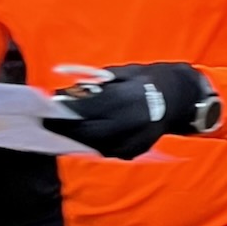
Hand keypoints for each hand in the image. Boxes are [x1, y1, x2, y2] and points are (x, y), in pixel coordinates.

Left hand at [46, 62, 212, 159]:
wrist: (180, 97)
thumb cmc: (147, 80)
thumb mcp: (120, 74)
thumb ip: (95, 86)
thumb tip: (66, 96)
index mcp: (126, 100)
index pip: (87, 111)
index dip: (64, 113)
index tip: (47, 111)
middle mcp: (132, 122)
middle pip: (89, 132)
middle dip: (67, 130)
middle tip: (49, 126)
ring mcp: (137, 139)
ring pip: (98, 146)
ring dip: (79, 139)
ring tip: (66, 131)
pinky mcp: (138, 149)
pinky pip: (111, 151)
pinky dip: (97, 144)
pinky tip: (89, 137)